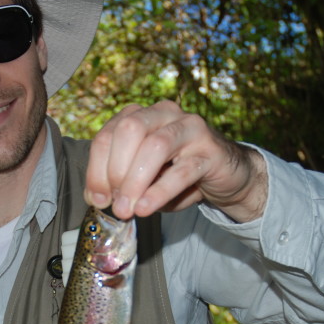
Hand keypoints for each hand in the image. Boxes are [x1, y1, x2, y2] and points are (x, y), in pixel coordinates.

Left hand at [84, 100, 268, 222]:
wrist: (226, 175)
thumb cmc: (177, 174)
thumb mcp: (143, 179)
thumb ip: (118, 184)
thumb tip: (97, 198)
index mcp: (141, 115)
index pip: (108, 134)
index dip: (97, 168)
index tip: (97, 199)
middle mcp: (165, 113)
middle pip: (129, 130)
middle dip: (115, 170)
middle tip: (114, 204)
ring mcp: (190, 128)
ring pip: (156, 146)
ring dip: (135, 182)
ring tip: (127, 210)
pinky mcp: (211, 150)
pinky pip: (182, 170)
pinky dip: (160, 191)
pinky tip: (146, 208)